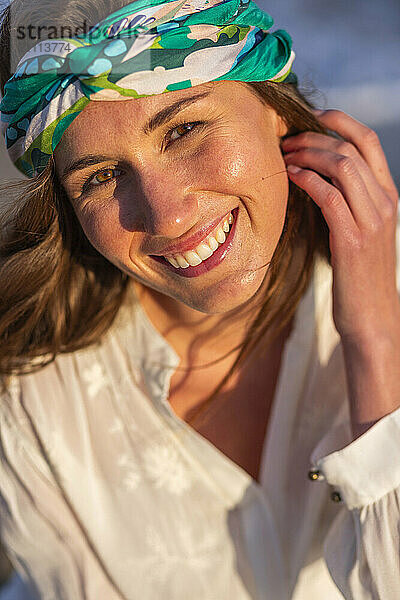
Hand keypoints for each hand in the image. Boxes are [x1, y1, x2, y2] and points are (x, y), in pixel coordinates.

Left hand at [281, 109, 399, 343]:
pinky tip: (291, 177)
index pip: (368, 141)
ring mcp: (372, 221)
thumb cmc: (359, 276)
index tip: (312, 116)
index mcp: (388, 195)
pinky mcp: (353, 240)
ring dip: (308, 155)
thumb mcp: (361, 232)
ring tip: (284, 156)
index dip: (340, 120)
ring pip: (342, 167)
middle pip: (351, 148)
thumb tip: (314, 177)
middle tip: (286, 141)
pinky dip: (308, 180)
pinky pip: (330, 197)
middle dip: (314, 136)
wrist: (372, 317)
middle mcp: (385, 202)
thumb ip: (347, 203)